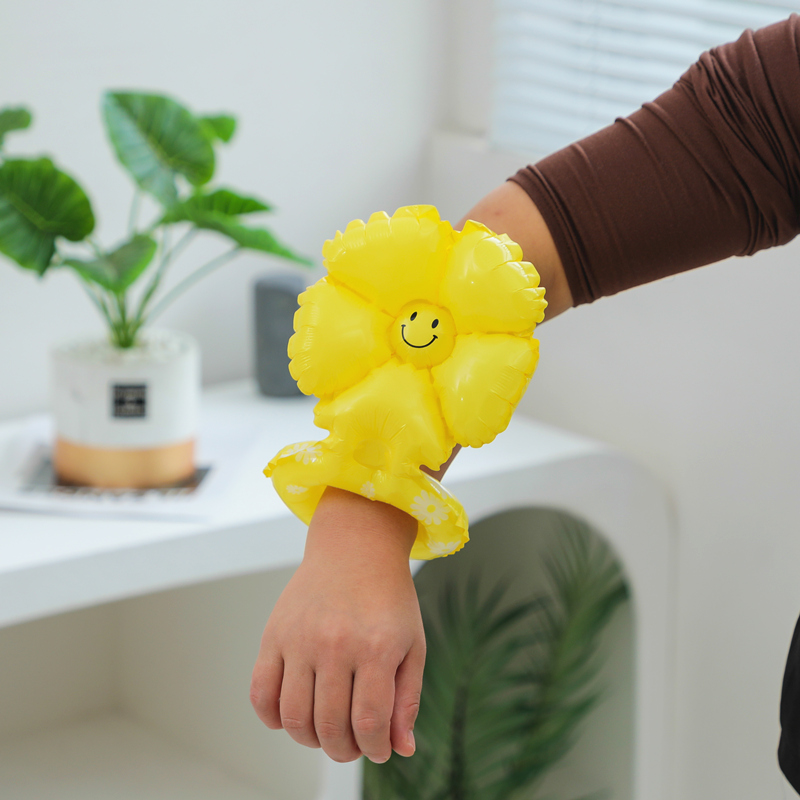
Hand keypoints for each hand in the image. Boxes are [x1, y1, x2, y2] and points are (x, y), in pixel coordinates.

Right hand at [250, 487, 423, 762]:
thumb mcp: (412, 644)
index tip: (377, 749)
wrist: (355, 546)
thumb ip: (407, 698)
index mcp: (376, 646)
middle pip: (329, 725)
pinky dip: (273, 718)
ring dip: (309, 739)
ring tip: (325, 731)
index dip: (373, 748)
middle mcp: (335, 643)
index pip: (368, 722)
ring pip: (293, 718)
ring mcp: (299, 638)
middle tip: (352, 743)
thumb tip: (400, 748)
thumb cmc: (387, 596)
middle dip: (343, 749)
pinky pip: (260, 694)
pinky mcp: (273, 634)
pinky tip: (292, 715)